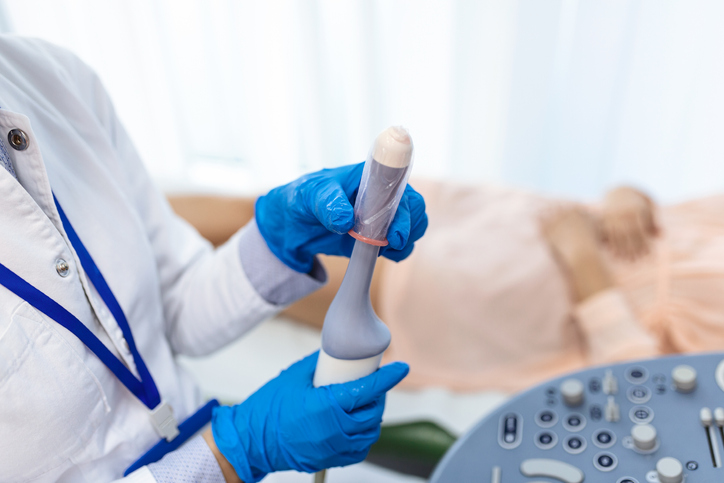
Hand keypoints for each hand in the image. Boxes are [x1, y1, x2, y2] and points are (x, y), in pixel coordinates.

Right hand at [210, 352, 408, 482]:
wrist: (251, 441)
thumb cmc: (268, 408)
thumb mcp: (294, 377)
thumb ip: (319, 364)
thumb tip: (337, 352)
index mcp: (326, 406)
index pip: (367, 390)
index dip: (388, 378)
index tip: (401, 367)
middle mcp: (333, 430)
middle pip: (372, 411)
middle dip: (379, 395)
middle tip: (374, 381)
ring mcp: (332, 447)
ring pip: (369, 432)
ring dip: (372, 416)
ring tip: (366, 402)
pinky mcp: (329, 459)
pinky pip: (358, 449)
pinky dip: (363, 436)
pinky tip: (357, 424)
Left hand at [255, 162, 427, 271]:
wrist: (292, 225)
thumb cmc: (302, 199)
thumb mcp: (309, 196)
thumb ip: (327, 203)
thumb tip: (346, 220)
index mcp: (369, 176)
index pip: (399, 182)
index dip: (404, 202)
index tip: (394, 226)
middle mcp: (382, 194)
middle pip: (414, 205)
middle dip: (409, 225)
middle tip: (392, 242)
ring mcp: (383, 216)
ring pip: (413, 225)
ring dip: (406, 240)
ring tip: (386, 249)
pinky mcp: (379, 237)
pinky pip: (402, 244)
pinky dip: (399, 252)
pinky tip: (384, 254)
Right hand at [600, 187, 658, 259]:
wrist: (619, 191)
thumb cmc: (637, 205)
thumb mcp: (647, 210)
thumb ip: (653, 223)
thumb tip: (661, 236)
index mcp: (638, 210)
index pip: (642, 230)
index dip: (644, 243)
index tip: (647, 255)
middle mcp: (625, 212)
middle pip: (630, 234)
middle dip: (633, 248)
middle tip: (636, 261)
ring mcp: (614, 215)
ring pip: (618, 235)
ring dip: (622, 249)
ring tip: (626, 260)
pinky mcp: (605, 218)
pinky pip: (608, 233)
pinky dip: (612, 245)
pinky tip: (615, 254)